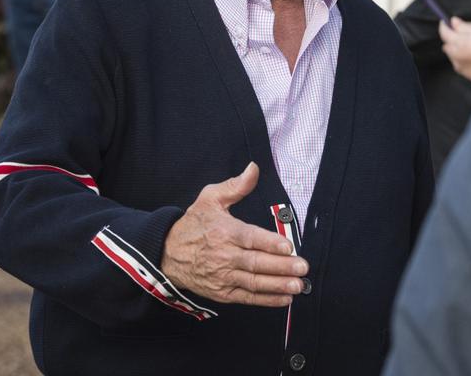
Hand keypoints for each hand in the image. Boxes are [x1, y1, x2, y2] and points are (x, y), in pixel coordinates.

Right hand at [160, 162, 307, 307]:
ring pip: (255, 282)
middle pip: (256, 262)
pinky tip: (283, 298)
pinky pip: (248, 297)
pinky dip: (266, 300)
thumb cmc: (192, 225)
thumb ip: (236, 186)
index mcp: (223, 231)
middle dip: (282, 266)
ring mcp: (223, 276)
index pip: (250, 238)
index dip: (270, 243)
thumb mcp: (210, 198)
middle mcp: (224, 255)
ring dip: (278, 285)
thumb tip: (253, 169)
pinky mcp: (223, 292)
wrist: (168, 254)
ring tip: (297, 285)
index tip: (288, 246)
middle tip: (301, 267)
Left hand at [439, 17, 470, 83]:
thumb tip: (453, 21)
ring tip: (468, 46)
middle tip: (459, 34)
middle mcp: (454, 54)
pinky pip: (458, 63)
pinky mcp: (463, 72)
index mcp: (456, 42)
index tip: (445, 21)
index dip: (444, 25)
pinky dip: (462, 58)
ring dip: (456, 50)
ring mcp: (458, 65)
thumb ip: (462, 26)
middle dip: (450, 39)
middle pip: (447, 44)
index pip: (444, 32)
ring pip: (452, 55)